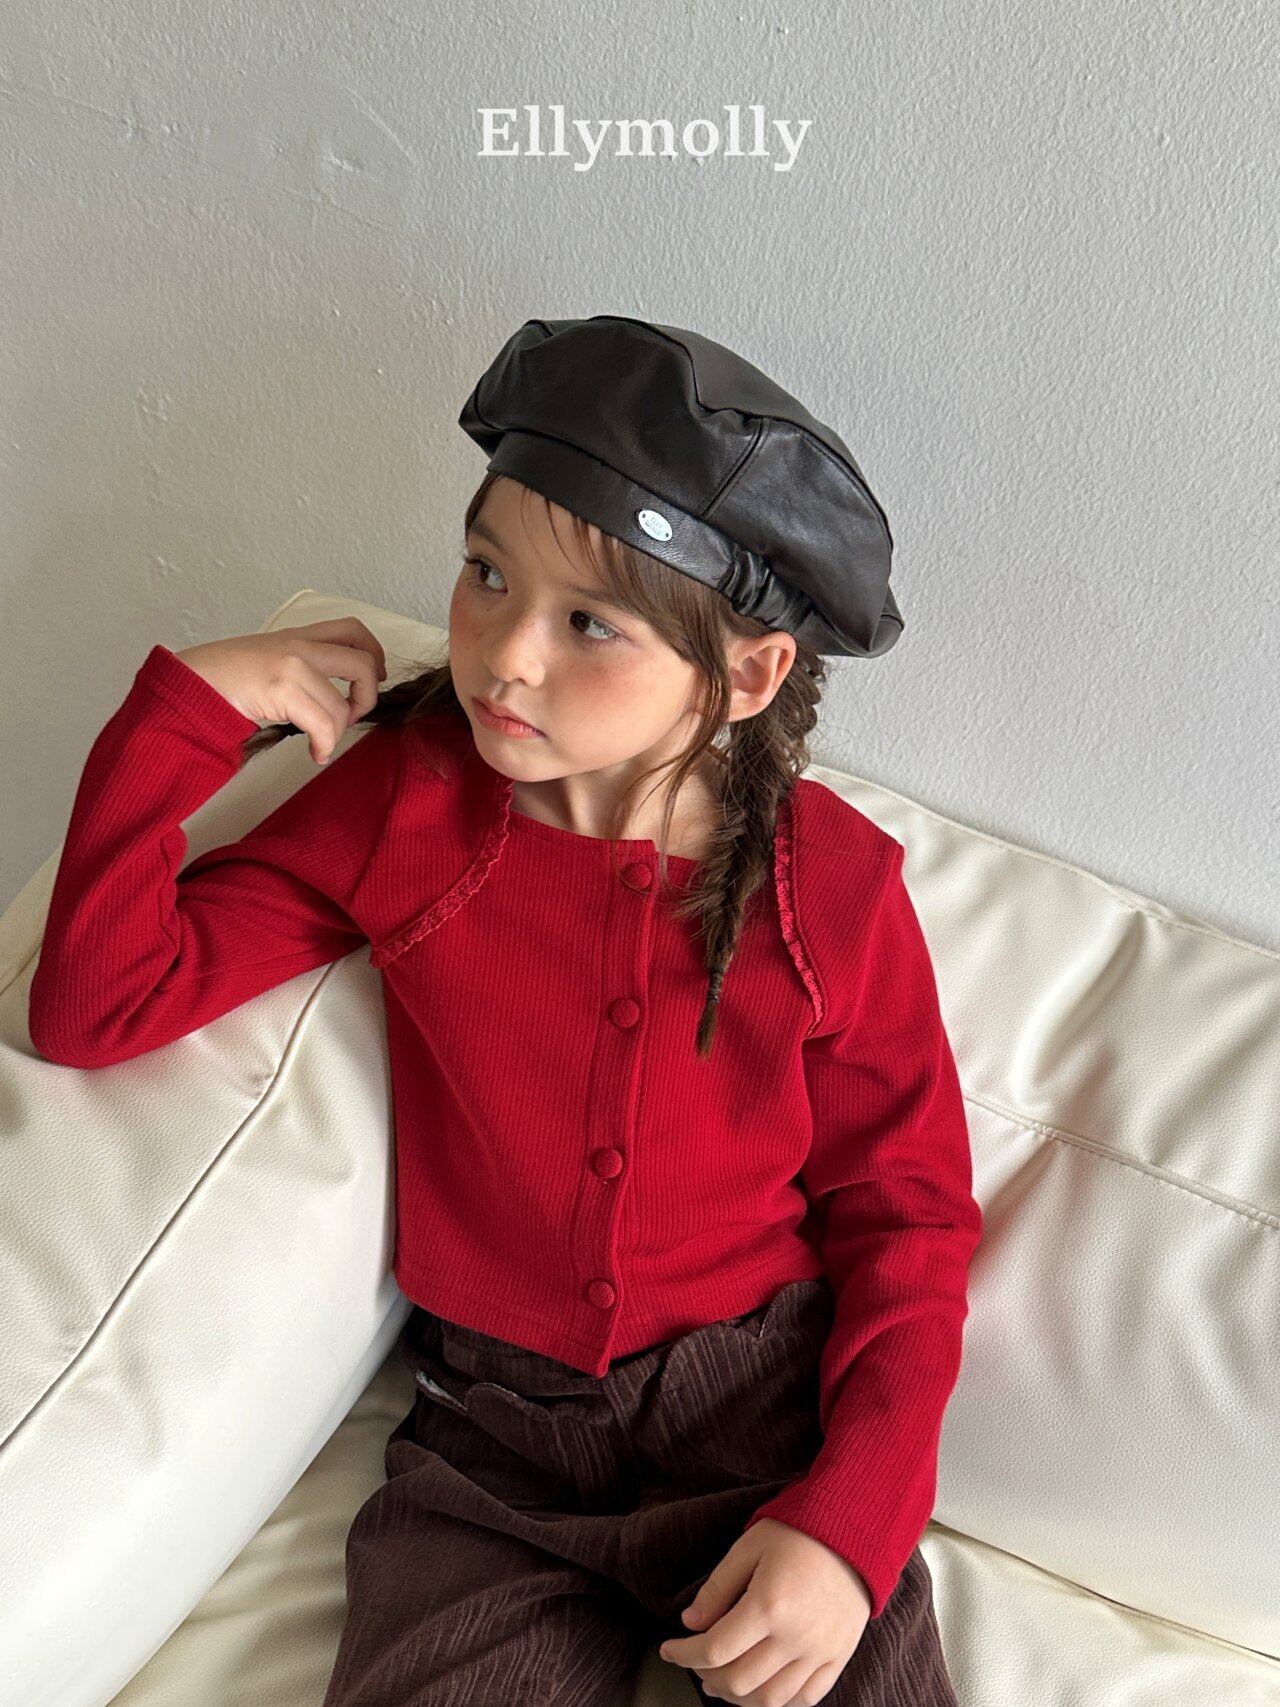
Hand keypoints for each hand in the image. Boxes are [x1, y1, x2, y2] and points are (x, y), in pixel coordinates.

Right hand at [175, 619, 387, 765]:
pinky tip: (316, 754)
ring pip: (341, 705)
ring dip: (337, 733)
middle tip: (353, 715)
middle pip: (362, 663)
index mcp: (296, 635)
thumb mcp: (266, 659)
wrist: (188, 682)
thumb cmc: (222, 678)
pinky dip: (325, 745)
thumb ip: (300, 667)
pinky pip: (324, 725)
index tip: (374, 676)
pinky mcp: (282, 689)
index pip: (352, 629)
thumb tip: (333, 699)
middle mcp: (298, 645)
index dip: (374, 653)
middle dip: (369, 696)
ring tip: (321, 742)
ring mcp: (290, 665)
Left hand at [658, 1519, 871, 1704]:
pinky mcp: (838, 1656)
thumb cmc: (799, 1531)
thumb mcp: (748, 1547)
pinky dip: (779, 1702)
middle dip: (707, 1676)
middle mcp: (795, 1636)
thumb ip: (717, 1588)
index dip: (684, 1654)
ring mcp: (820, 1651)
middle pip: (739, 1680)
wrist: (855, 1529)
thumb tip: (691, 1624)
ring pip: (771, 1699)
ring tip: (722, 1681)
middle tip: (695, 1662)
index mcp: (769, 1605)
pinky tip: (762, 1688)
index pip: (715, 1649)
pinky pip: (807, 1698)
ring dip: (739, 1696)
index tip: (670, 1649)